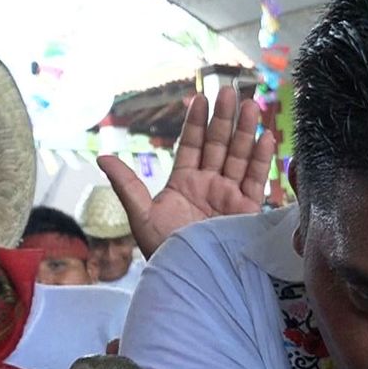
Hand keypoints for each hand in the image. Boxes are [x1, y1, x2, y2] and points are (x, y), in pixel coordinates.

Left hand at [97, 86, 275, 257]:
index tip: (200, 99)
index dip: (196, 123)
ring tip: (251, 105)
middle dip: (225, 119)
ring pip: (239, 156)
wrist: (192, 277)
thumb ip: (127, 184)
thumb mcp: (140, 215)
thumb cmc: (164, 250)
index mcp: (184, 184)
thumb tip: (102, 157)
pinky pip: (257, 179)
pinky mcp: (248, 210)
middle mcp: (209, 186)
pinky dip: (261, 159)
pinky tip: (265, 137)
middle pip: (219, 145)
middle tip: (231, 91)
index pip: (192, 146)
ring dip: (245, 131)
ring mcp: (230, 196)